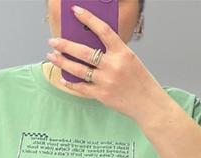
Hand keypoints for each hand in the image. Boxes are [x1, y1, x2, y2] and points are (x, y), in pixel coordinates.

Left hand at [46, 4, 167, 122]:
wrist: (148, 104)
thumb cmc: (139, 80)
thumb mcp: (130, 60)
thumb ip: (112, 52)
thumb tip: (88, 45)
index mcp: (122, 52)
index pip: (103, 30)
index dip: (88, 18)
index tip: (75, 11)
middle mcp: (113, 65)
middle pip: (83, 52)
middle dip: (65, 45)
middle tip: (53, 41)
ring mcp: (106, 81)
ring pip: (78, 69)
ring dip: (62, 62)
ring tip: (52, 57)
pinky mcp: (102, 95)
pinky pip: (81, 87)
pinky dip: (71, 82)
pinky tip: (63, 78)